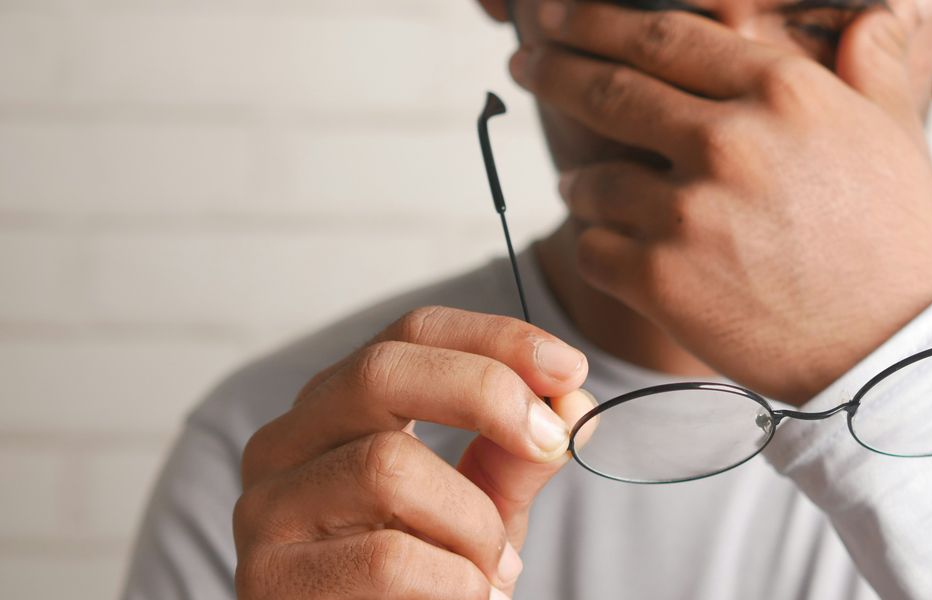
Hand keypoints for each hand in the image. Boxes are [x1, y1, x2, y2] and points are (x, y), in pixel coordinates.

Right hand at [233, 307, 593, 598]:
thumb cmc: (426, 584)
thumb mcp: (482, 509)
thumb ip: (519, 457)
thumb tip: (571, 404)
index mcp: (339, 408)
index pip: (412, 333)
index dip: (497, 339)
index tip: (569, 370)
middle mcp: (286, 442)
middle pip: (381, 370)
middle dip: (486, 394)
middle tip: (550, 443)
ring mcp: (266, 507)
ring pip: (386, 466)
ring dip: (474, 523)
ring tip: (496, 571)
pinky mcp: (268, 578)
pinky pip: (388, 557)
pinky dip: (456, 582)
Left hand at [509, 0, 931, 403]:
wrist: (890, 353)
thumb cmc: (896, 242)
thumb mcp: (896, 135)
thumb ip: (872, 63)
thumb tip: (878, 11)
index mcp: (780, 92)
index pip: (662, 34)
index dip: (596, 19)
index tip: (558, 15)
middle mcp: (727, 142)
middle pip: (607, 90)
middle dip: (553, 70)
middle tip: (527, 63)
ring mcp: (688, 213)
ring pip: (589, 179)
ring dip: (579, 181)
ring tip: (585, 188)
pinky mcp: (661, 280)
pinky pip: (591, 248)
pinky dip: (595, 246)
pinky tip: (613, 249)